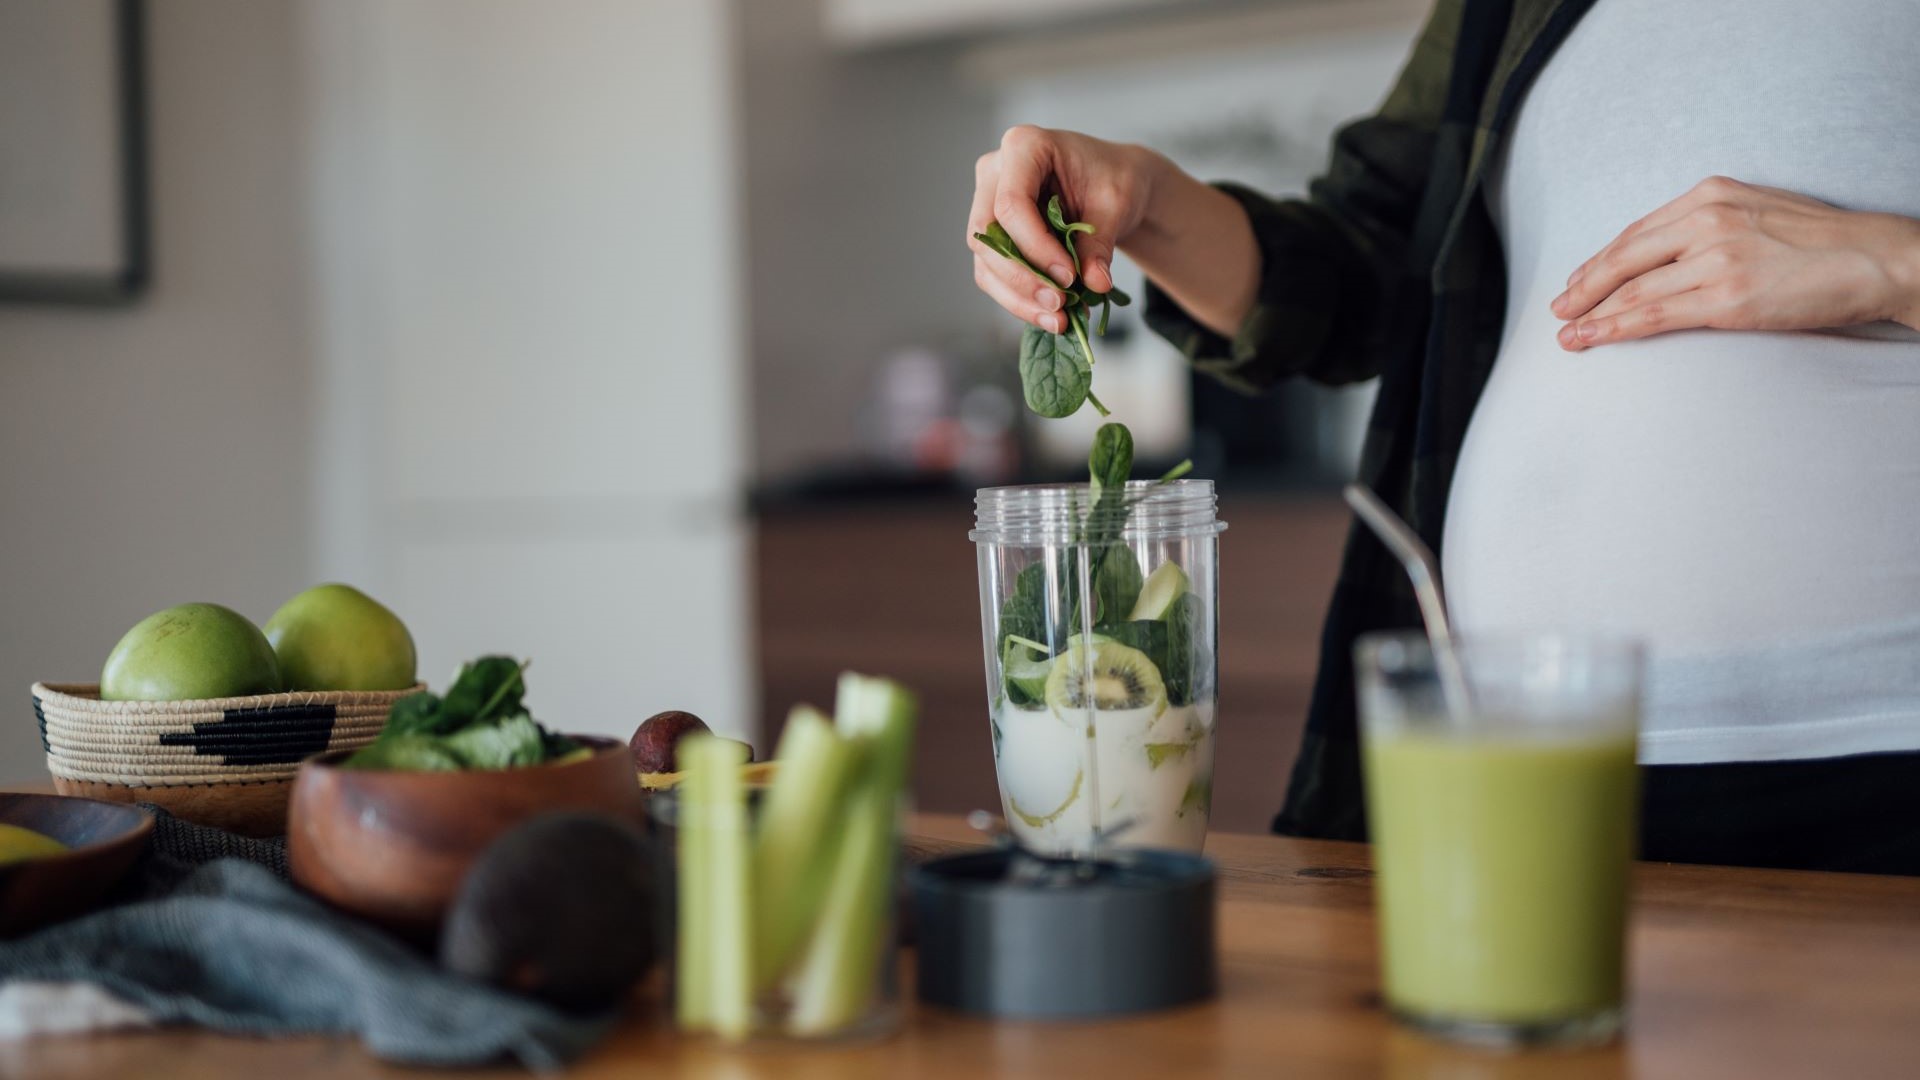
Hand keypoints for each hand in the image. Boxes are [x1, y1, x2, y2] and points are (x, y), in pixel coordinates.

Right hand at [968, 126, 1161, 334]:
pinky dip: (1020, 301)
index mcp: (1024, 146)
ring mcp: (987, 205)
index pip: (1011, 204)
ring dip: (1019, 298)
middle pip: (987, 236)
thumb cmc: (1114, 179)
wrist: (1114, 185)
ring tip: (1059, 321)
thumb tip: (1095, 285)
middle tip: (1060, 306)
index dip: (1035, 247)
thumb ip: (1099, 243)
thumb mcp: (1116, 203)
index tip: (1070, 277)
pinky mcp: (992, 238)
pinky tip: (1050, 318)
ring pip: (986, 262)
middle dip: (1023, 278)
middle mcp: (995, 173)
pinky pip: (994, 275)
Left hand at [1551, 176, 1919, 350]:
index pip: (1638, 230)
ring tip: (1567, 334)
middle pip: (1624, 256)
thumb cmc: (1821, 242)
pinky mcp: (1727, 297)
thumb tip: (1667, 252)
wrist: (1877, 259)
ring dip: (1591, 313)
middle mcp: (1707, 220)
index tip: (1579, 280)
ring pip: (1632, 289)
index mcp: (1710, 194)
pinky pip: (1654, 315)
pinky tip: (1593, 338)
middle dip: (1584, 286)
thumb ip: (1711, 224)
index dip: (1602, 259)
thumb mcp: (1757, 211)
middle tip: (1558, 310)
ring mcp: (1716, 258)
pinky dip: (1614, 328)